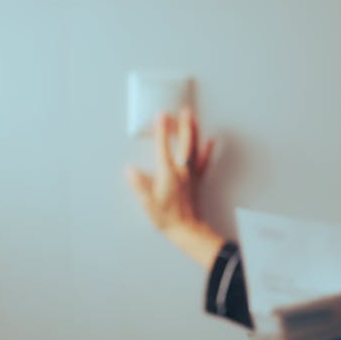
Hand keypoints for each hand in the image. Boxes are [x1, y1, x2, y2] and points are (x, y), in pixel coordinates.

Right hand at [125, 107, 223, 267]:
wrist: (187, 230)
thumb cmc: (167, 218)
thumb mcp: (148, 203)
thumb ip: (139, 185)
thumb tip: (130, 170)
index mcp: (167, 174)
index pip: (163, 147)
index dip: (162, 130)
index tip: (161, 115)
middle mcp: (181, 170)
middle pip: (184, 142)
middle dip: (182, 125)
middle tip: (183, 109)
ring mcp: (191, 174)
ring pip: (194, 148)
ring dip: (193, 131)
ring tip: (193, 117)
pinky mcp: (197, 180)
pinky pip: (203, 161)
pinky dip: (207, 149)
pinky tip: (210, 140)